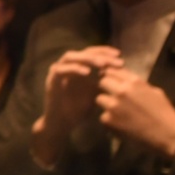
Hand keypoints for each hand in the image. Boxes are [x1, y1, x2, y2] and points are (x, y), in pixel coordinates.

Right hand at [33, 46, 120, 162]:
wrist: (63, 123)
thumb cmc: (80, 109)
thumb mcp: (96, 92)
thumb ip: (104, 81)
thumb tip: (122, 72)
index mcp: (79, 66)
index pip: (93, 52)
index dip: (106, 52)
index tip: (120, 56)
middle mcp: (68, 65)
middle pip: (84, 52)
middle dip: (100, 55)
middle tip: (114, 61)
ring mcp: (58, 71)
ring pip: (71, 56)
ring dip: (87, 58)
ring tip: (102, 64)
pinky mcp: (51, 79)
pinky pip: (61, 69)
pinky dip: (74, 68)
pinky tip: (86, 72)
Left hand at [96, 67, 174, 159]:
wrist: (167, 135)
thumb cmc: (164, 112)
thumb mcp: (154, 91)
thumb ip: (137, 85)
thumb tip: (123, 80)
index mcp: (134, 82)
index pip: (112, 71)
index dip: (111, 76)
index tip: (111, 80)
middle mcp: (121, 91)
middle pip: (102, 82)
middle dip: (107, 88)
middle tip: (113, 96)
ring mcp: (113, 106)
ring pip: (100, 99)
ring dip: (106, 104)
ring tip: (118, 112)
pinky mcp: (108, 120)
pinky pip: (103, 116)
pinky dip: (110, 120)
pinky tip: (122, 124)